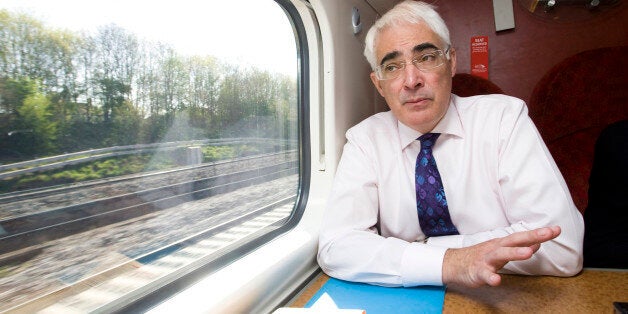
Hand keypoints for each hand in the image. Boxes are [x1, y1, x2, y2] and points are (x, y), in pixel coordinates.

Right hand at [442, 226, 560, 286]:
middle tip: (548, 233)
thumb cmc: (480, 256)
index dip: (539, 233)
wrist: (454, 263)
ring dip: (514, 253)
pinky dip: (491, 277)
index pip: (523, 236)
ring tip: (528, 253)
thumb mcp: (501, 250)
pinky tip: (497, 280)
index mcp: (502, 243)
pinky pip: (484, 275)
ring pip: (501, 255)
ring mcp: (486, 259)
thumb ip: (520, 247)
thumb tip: (538, 243)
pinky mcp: (477, 272)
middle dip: (531, 236)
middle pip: (514, 240)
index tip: (556, 229)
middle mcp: (495, 248)